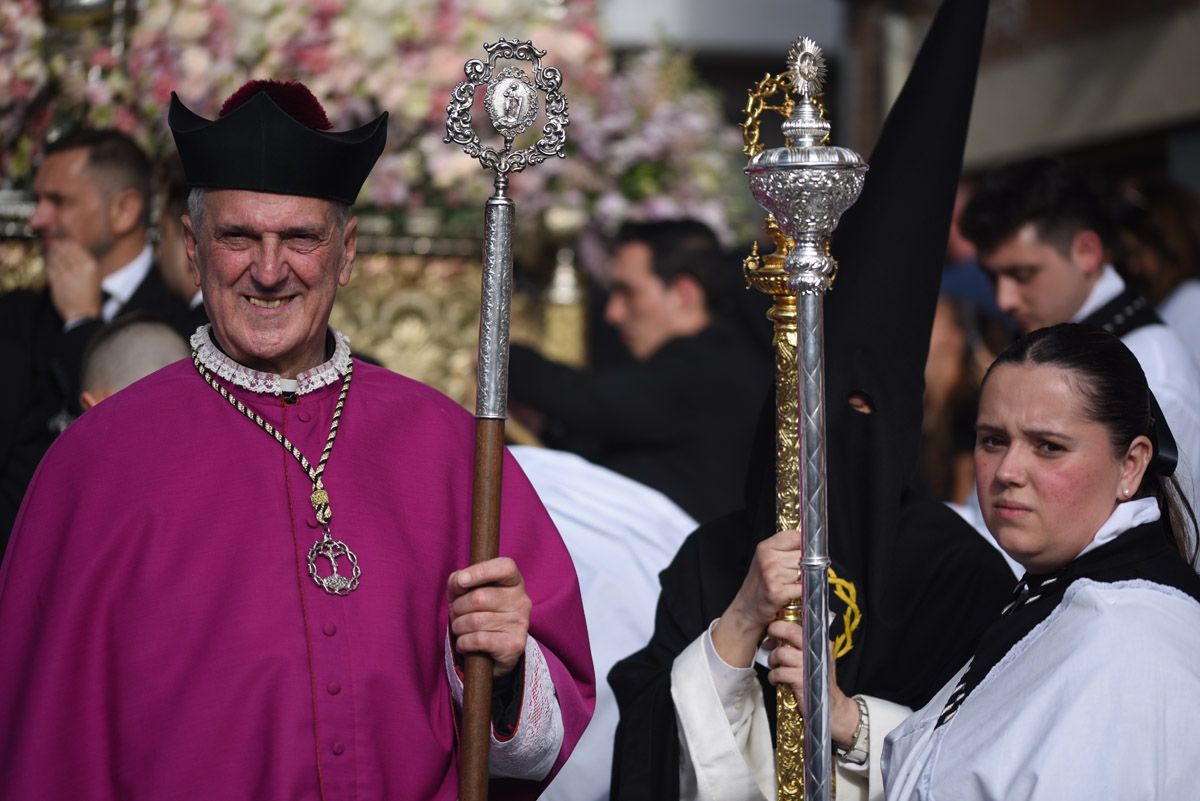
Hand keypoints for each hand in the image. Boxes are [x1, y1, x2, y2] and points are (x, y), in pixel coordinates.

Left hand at [44, 240, 102, 322]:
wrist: (83, 313)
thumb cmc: (90, 296)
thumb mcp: (94, 277)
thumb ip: (84, 263)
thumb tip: (73, 249)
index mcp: (91, 266)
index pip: (75, 247)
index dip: (66, 242)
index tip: (62, 240)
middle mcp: (79, 268)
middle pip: (64, 251)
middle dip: (57, 246)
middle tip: (52, 242)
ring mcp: (67, 274)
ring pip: (55, 258)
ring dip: (51, 252)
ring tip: (49, 249)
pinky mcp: (57, 281)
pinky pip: (50, 267)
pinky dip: (48, 262)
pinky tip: (48, 260)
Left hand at [447, 557, 530, 677]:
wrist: (495, 653)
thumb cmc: (479, 614)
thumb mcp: (467, 592)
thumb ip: (460, 581)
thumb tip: (458, 581)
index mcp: (514, 582)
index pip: (505, 567)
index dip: (480, 571)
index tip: (461, 580)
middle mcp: (521, 601)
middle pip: (479, 598)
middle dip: (458, 607)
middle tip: (457, 614)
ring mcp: (520, 623)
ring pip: (475, 621)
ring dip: (458, 627)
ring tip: (461, 629)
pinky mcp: (514, 645)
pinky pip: (478, 640)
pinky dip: (463, 642)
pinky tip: (464, 643)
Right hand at [711, 529, 801, 667]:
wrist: (746, 609)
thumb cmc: (759, 584)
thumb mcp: (766, 559)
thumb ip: (784, 549)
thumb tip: (809, 543)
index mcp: (765, 547)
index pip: (796, 536)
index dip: (804, 545)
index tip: (805, 552)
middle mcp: (768, 558)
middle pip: (803, 555)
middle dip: (805, 564)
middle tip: (795, 572)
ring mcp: (772, 575)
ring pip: (805, 571)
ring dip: (804, 579)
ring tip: (790, 583)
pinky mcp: (778, 592)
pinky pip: (803, 587)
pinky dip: (802, 592)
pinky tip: (791, 592)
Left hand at [765, 620, 860, 748]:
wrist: (831, 707)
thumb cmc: (817, 680)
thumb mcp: (812, 658)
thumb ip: (797, 645)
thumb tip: (773, 636)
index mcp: (820, 642)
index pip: (800, 625)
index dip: (782, 624)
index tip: (772, 630)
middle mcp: (816, 650)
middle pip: (791, 632)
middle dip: (775, 632)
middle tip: (768, 642)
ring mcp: (809, 665)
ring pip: (781, 653)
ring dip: (773, 660)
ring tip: (774, 667)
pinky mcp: (801, 680)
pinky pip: (779, 672)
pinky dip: (773, 676)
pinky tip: (776, 680)